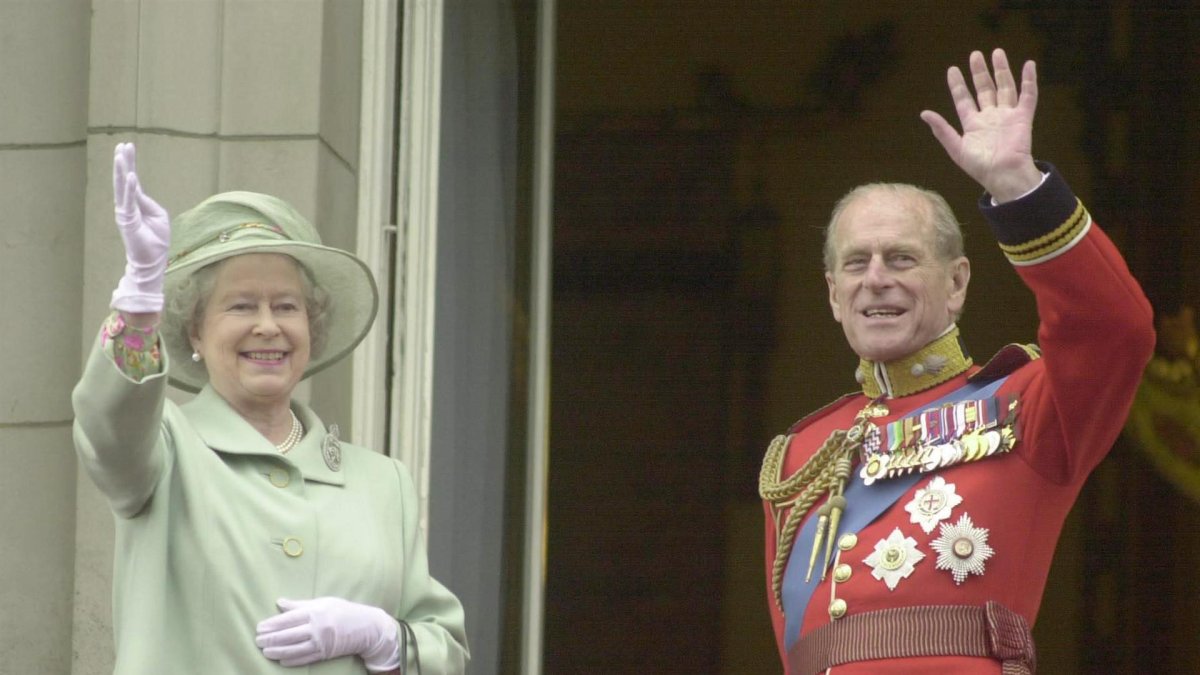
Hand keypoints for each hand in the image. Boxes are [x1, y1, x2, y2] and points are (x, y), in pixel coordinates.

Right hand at [110, 142, 169, 312]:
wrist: (151, 262)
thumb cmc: (156, 240)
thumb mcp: (158, 216)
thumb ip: (148, 203)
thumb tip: (140, 192)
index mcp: (136, 204)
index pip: (132, 180)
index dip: (130, 163)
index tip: (128, 146)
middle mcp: (128, 206)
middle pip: (124, 179)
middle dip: (123, 161)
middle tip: (121, 144)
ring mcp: (126, 213)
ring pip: (123, 188)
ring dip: (122, 171)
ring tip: (121, 155)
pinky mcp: (129, 221)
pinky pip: (129, 202)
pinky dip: (131, 190)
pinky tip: (131, 176)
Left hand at [256, 597, 400, 671]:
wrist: (366, 626)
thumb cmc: (343, 611)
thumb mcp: (323, 602)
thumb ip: (300, 604)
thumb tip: (280, 602)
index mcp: (315, 612)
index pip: (288, 619)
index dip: (272, 624)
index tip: (260, 627)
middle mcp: (316, 628)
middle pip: (288, 635)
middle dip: (270, 639)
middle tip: (257, 641)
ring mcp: (320, 642)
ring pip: (293, 649)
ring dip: (277, 651)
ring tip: (265, 651)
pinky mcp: (324, 654)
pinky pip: (304, 659)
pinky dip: (291, 660)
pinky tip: (280, 660)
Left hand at [920, 48, 1042, 201]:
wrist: (1003, 175)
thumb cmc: (979, 166)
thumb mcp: (956, 148)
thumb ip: (942, 130)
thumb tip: (924, 113)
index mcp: (973, 124)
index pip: (964, 99)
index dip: (958, 85)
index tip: (952, 69)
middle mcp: (990, 117)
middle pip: (985, 89)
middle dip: (980, 72)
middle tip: (975, 54)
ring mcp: (1007, 115)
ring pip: (1004, 87)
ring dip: (1001, 70)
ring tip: (997, 52)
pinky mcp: (1023, 117)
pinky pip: (1028, 96)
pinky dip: (1029, 80)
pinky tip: (1029, 65)